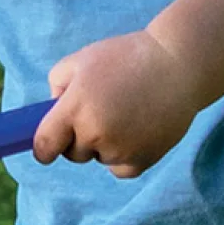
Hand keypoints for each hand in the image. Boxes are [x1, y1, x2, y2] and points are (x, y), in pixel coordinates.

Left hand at [30, 28, 205, 177]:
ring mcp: (119, 149)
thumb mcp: (82, 59)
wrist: (179, 63)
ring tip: (126, 114)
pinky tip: (136, 130)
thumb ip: (58, 84)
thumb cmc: (127, 56)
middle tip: (101, 112)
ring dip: (105, 145)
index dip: (44, 148)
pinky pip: (120, 169)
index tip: (48, 147)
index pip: (44, 146)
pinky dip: (124, 156)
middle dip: (79, 138)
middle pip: (73, 153)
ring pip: (99, 159)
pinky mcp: (142, 160)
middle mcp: (94, 133)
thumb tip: (53, 110)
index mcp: (74, 109)